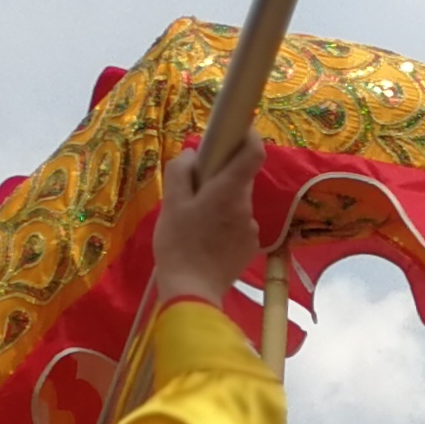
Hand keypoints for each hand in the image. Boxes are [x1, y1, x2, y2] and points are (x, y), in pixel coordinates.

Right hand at [146, 128, 267, 320]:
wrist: (192, 292)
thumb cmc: (178, 244)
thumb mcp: (171, 203)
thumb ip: (181, 172)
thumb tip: (194, 155)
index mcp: (228, 190)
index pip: (253, 152)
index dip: (248, 136)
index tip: (237, 131)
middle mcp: (245, 206)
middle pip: (238, 180)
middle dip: (220, 179)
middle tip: (193, 192)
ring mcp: (250, 228)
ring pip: (236, 204)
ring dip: (220, 205)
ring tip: (195, 224)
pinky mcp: (250, 247)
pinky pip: (238, 226)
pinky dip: (225, 226)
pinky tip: (206, 243)